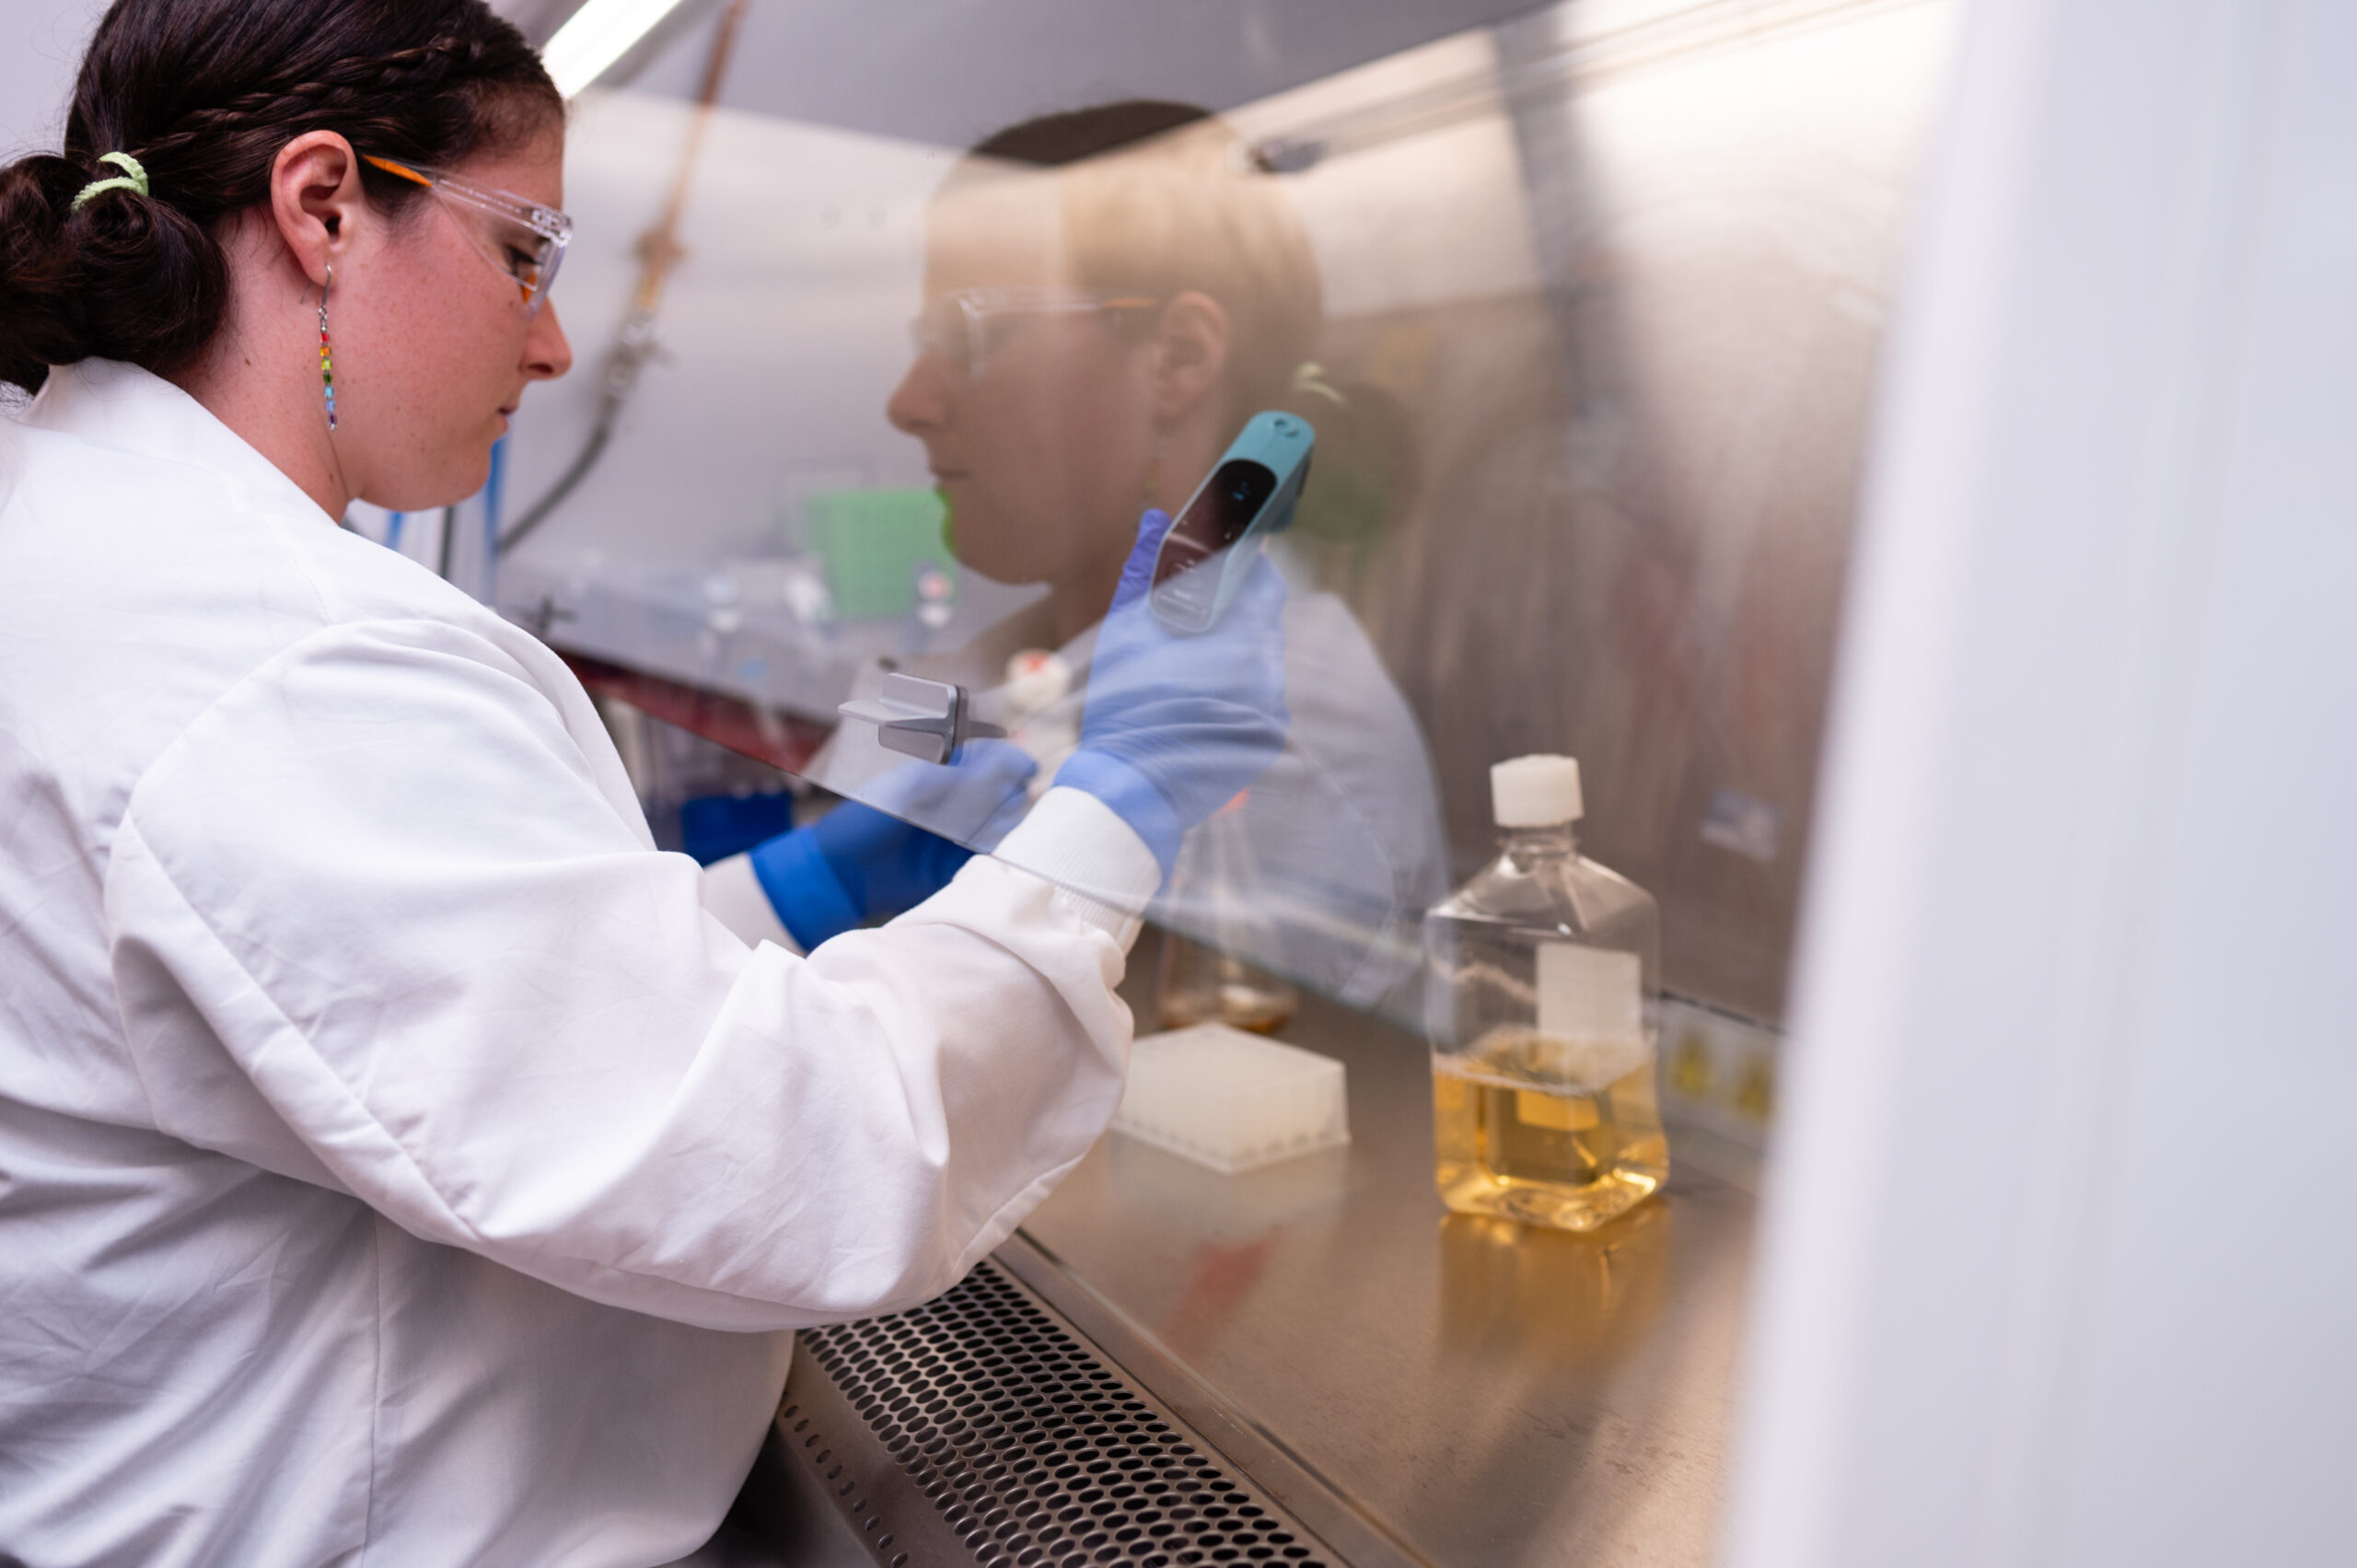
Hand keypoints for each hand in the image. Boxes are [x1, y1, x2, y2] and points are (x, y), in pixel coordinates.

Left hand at [751, 741, 1036, 947]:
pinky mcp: (955, 867)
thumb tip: (995, 764)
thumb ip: (950, 777)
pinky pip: (986, 858)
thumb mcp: (906, 791)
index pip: (987, 761)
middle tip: (1019, 797)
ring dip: (1011, 821)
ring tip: (1010, 822)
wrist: (839, 872)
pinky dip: (999, 851)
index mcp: (941, 776)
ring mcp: (957, 836)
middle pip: (1001, 792)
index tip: (1027, 767)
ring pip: (999, 825)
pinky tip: (1003, 846)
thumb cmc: (864, 821)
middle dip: (1014, 792)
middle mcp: (954, 803)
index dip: (1010, 761)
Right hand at [1052, 509, 1289, 874]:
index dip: (1245, 567)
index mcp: (1240, 639)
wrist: (1127, 789)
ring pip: (1262, 659)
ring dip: (1235, 651)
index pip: (1264, 583)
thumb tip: (1155, 520)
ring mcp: (1272, 708)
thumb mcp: (1126, 632)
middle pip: (1263, 622)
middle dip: (1235, 612)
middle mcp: (1268, 672)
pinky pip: (1260, 695)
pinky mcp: (1268, 737)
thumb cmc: (1121, 705)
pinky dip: (1237, 687)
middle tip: (1197, 616)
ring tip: (1191, 662)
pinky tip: (1201, 697)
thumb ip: (1145, 572)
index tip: (1223, 564)